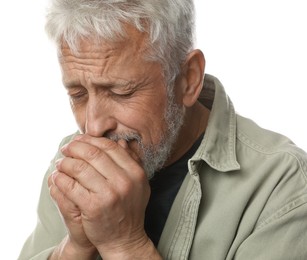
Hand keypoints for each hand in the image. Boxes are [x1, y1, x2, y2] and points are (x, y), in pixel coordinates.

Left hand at [49, 134, 154, 258]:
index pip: (109, 147)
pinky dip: (60, 178)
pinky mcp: (93, 207)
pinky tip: (58, 177)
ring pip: (79, 167)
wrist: (125, 238)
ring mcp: (109, 194)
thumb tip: (120, 141)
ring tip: (60, 163)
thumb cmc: (129, 209)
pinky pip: (70, 186)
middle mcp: (124, 181)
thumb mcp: (138, 183)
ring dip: (65, 162)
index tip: (79, 140)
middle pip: (93, 154)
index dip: (91, 140)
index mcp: (135, 172)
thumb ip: (132, 161)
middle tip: (66, 148)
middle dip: (75, 147)